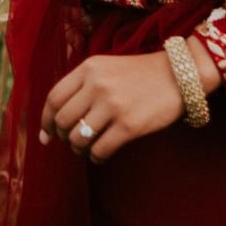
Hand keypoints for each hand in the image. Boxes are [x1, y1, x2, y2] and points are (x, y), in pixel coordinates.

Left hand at [40, 45, 216, 163]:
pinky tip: (103, 152)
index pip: (54, 98)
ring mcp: (113, 105)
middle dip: (64, 137)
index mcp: (90, 67)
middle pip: (63, 122)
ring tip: (90, 146)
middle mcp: (98, 85)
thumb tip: (51, 127)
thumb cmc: (140, 74)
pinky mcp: (128, 126)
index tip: (46, 135)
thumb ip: (81, 88)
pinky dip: (96, 157)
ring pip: (77, 139)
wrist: (180, 74)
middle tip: (74, 141)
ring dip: (79, 149)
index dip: (45, 121)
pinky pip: (98, 151)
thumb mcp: (108, 68)